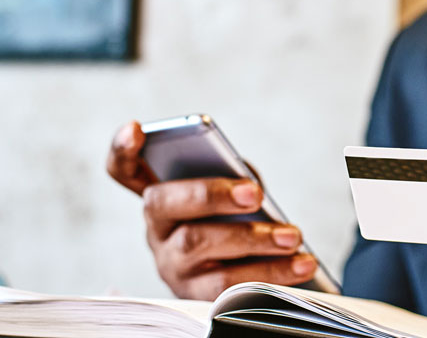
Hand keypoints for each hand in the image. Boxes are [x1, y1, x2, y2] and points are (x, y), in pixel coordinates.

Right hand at [106, 121, 317, 299]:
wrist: (250, 273)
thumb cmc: (239, 220)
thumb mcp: (232, 193)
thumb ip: (233, 177)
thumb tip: (248, 186)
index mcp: (162, 195)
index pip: (124, 169)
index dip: (122, 149)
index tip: (135, 128)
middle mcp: (156, 229)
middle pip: (166, 204)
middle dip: (210, 195)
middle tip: (254, 194)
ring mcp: (171, 265)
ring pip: (199, 246)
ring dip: (253, 240)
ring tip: (294, 237)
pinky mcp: (194, 297)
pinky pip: (227, 288)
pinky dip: (271, 273)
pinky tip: (303, 263)